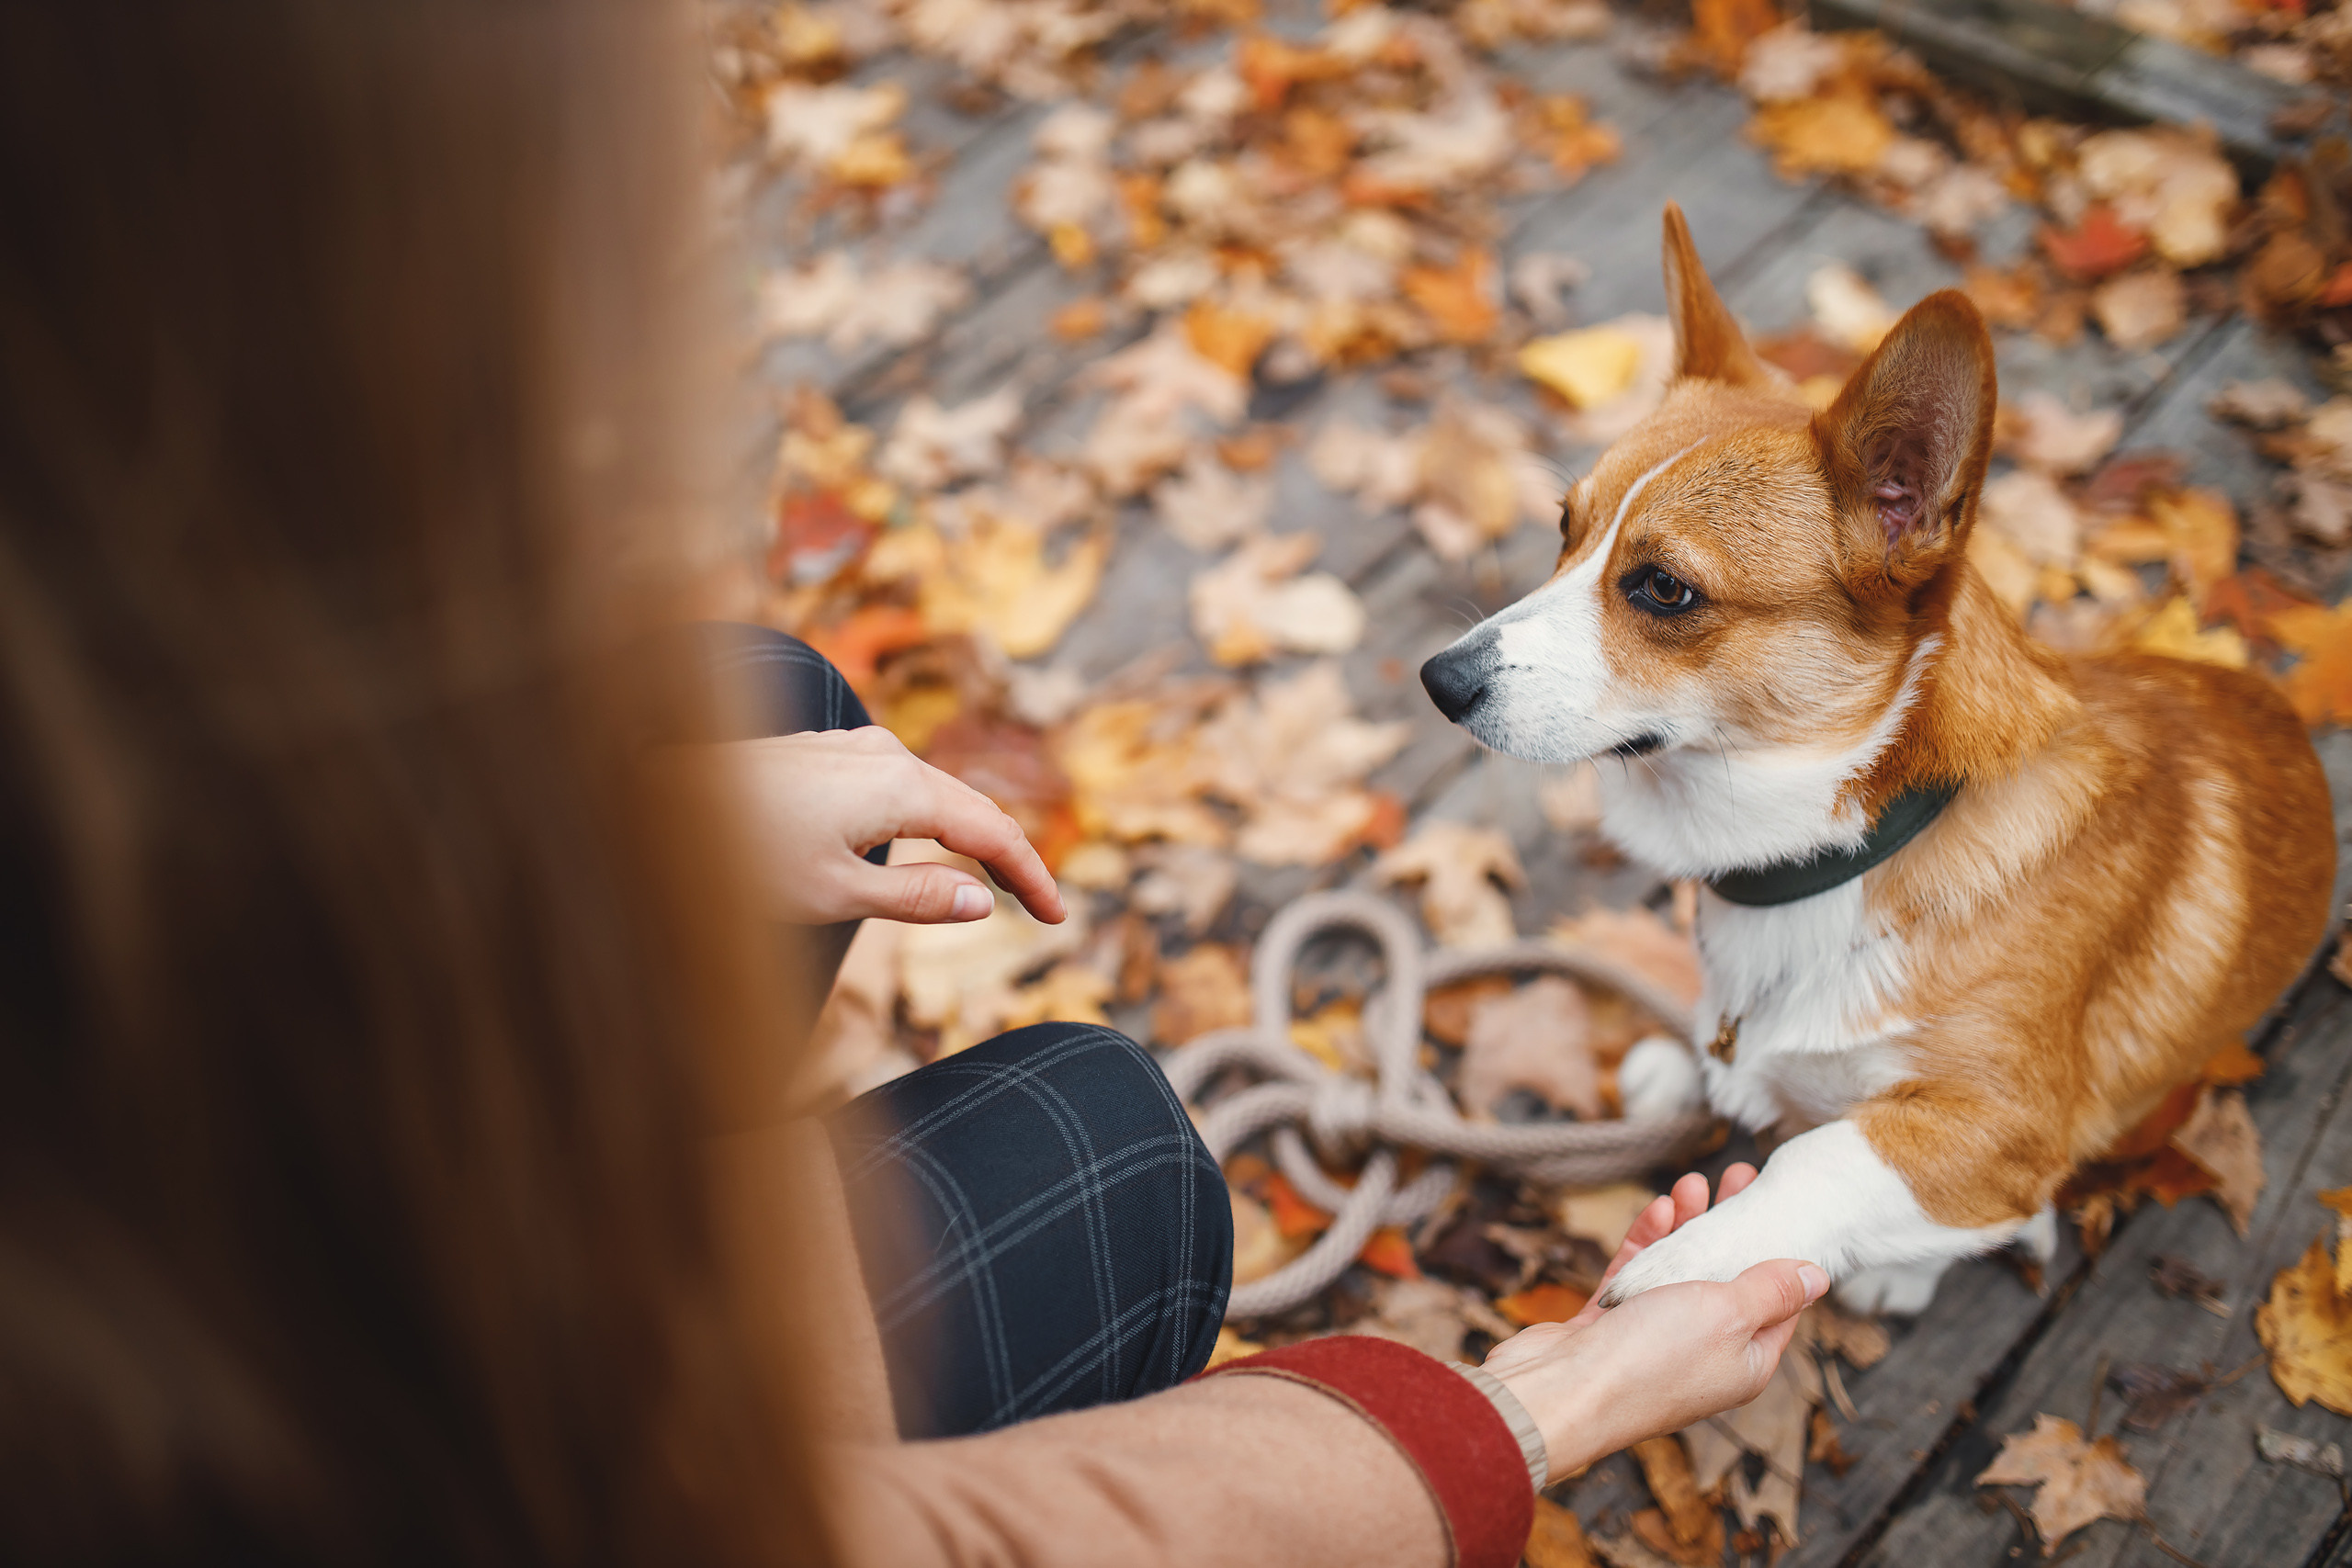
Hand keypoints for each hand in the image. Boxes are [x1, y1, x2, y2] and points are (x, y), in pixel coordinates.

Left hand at [706, 728, 1066, 927]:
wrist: (655, 797)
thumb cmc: (738, 854)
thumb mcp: (833, 894)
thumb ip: (915, 898)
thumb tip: (982, 901)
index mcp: (901, 787)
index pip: (991, 833)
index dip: (1031, 876)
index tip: (1058, 919)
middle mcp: (887, 754)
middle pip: (972, 806)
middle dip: (1009, 857)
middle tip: (1042, 907)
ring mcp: (855, 749)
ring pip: (935, 794)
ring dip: (968, 836)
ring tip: (994, 881)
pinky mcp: (829, 755)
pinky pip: (901, 786)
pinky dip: (931, 820)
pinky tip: (927, 845)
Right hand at [1481, 1165, 1826, 1480]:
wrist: (1563, 1391)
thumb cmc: (1653, 1360)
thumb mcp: (1729, 1315)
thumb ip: (1771, 1290)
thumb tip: (1818, 1275)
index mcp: (1745, 1361)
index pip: (1778, 1303)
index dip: (1781, 1252)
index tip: (1780, 1206)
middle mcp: (1704, 1352)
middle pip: (1727, 1279)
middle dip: (1733, 1227)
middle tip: (1740, 1177)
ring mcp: (1655, 1338)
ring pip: (1680, 1272)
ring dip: (1688, 1227)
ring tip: (1694, 1182)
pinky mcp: (1612, 1325)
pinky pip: (1637, 1276)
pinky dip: (1648, 1243)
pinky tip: (1657, 1209)